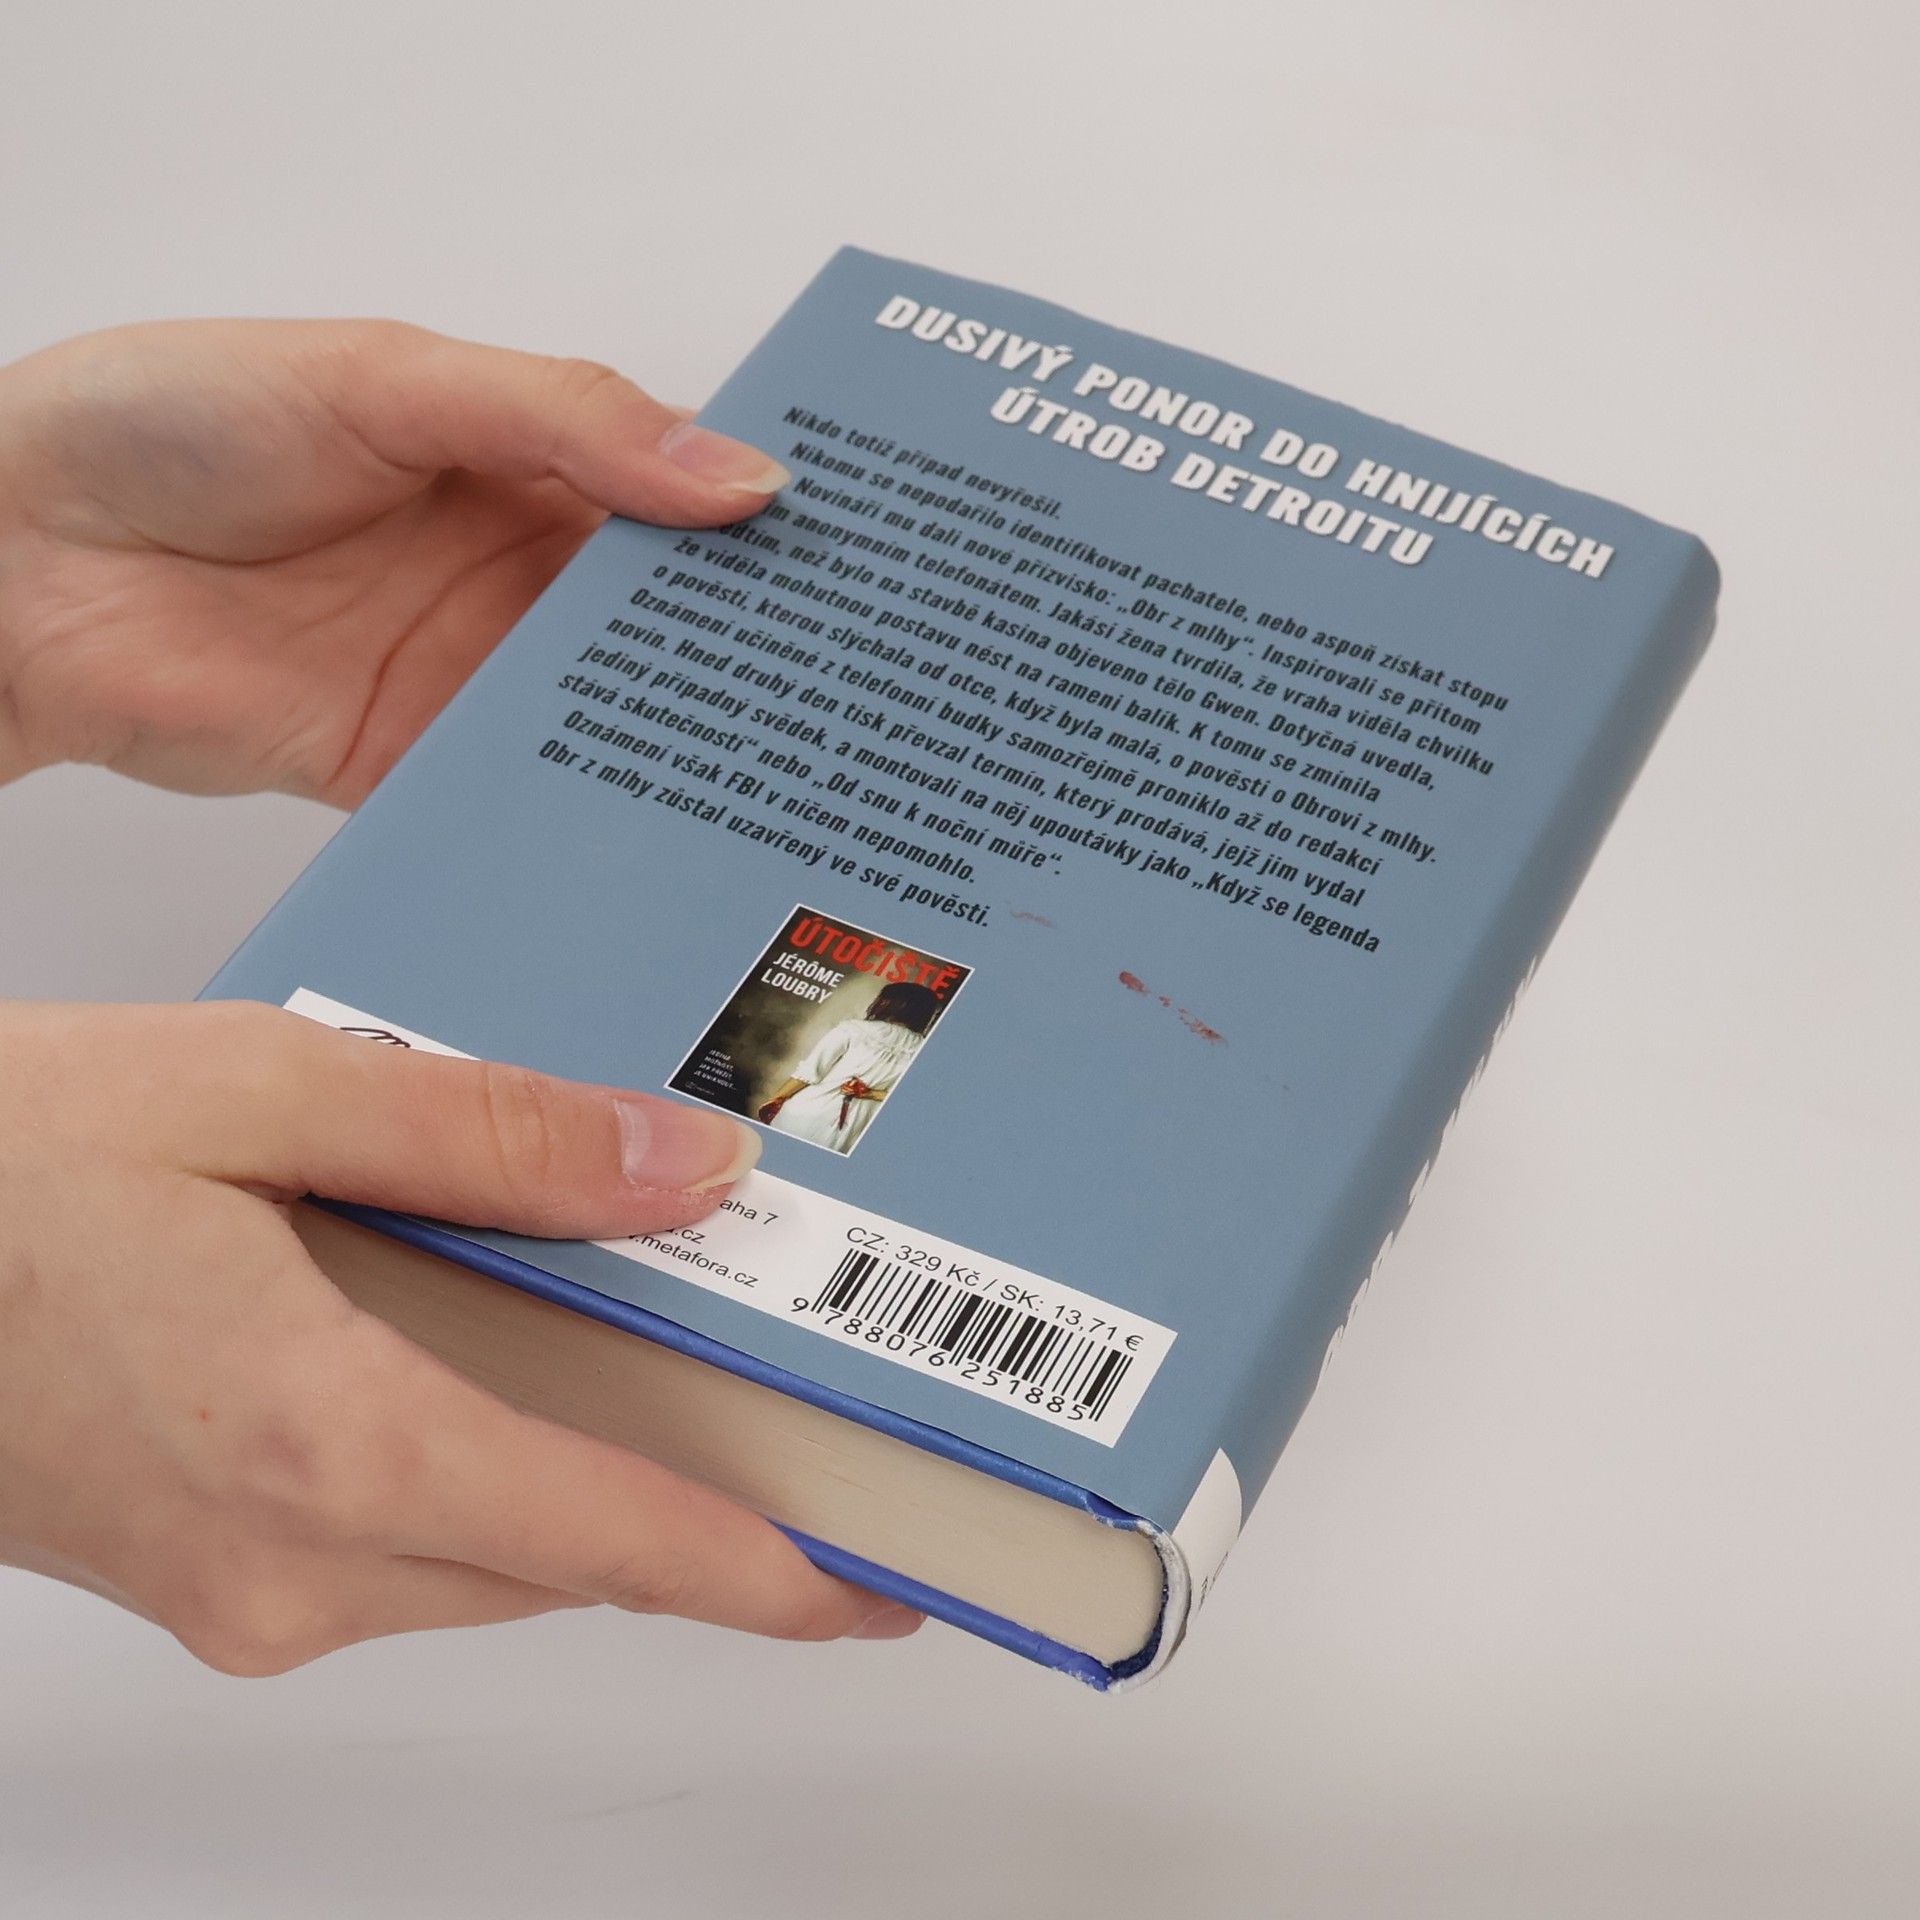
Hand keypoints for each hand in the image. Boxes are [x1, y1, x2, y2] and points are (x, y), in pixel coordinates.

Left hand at [0, 319, 787, 799]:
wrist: (22, 561)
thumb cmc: (172, 425)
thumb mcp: (390, 379)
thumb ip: (566, 421)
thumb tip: (735, 474)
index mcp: (518, 461)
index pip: (677, 497)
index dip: (763, 526)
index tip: (856, 560)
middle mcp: (506, 573)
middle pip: (662, 622)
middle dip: (747, 652)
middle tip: (848, 685)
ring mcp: (466, 676)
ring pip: (610, 718)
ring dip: (683, 743)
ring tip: (781, 773)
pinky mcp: (416, 767)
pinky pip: (523, 800)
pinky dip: (585, 819)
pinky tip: (654, 834)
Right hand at [0, 1001, 919, 1674]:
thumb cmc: (1, 1166)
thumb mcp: (262, 1090)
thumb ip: (493, 1136)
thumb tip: (685, 1165)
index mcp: (326, 1441)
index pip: (615, 1542)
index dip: (769, 1573)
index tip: (882, 1580)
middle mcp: (289, 1560)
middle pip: (569, 1558)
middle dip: (700, 1513)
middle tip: (806, 1421)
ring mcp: (238, 1588)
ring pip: (487, 1559)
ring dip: (591, 1491)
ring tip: (682, 1376)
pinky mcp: (206, 1571)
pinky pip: (402, 1547)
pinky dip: (488, 1480)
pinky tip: (510, 1368)